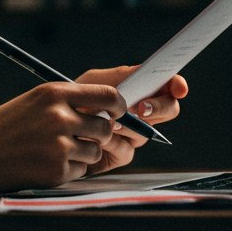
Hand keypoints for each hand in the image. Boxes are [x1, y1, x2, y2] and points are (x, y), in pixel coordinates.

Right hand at [0, 81, 126, 199]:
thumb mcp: (31, 102)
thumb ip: (64, 103)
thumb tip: (101, 110)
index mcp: (53, 93)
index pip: (106, 95)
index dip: (118, 105)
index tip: (119, 112)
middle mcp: (60, 117)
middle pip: (104, 126)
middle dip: (97, 133)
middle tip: (78, 137)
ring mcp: (59, 145)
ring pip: (94, 151)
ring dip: (82, 154)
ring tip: (54, 152)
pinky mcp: (56, 172)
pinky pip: (80, 172)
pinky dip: (68, 171)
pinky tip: (45, 165)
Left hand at [74, 66, 188, 174]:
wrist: (53, 124)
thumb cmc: (75, 98)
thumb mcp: (95, 80)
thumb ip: (120, 77)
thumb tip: (144, 76)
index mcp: (139, 89)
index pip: (167, 85)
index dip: (177, 85)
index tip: (178, 88)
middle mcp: (142, 112)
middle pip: (168, 110)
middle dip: (159, 108)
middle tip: (142, 107)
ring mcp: (134, 134)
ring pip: (146, 132)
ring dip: (129, 126)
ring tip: (110, 120)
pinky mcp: (121, 154)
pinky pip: (127, 150)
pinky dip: (113, 142)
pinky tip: (99, 137)